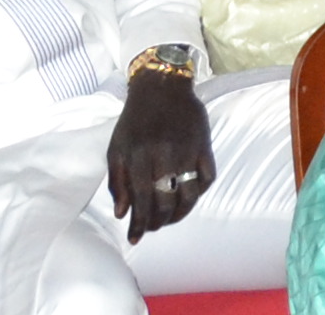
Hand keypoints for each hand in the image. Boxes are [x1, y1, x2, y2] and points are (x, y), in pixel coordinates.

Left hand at [104, 69, 218, 238]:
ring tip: (170, 219)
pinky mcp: (205, 145)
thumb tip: (122, 214)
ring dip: (180, 214)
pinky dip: (199, 193)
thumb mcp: (116, 148)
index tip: (135, 238)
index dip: (138, 223)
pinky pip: (208, 178)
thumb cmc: (134, 120)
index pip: (141, 199)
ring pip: (190, 195)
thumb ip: (117, 182)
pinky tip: (188, 197)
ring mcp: (188, 151)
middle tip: (152, 227)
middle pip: (166, 201)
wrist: (163, 86)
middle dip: (158, 222)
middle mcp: (165, 155)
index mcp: (140, 156)